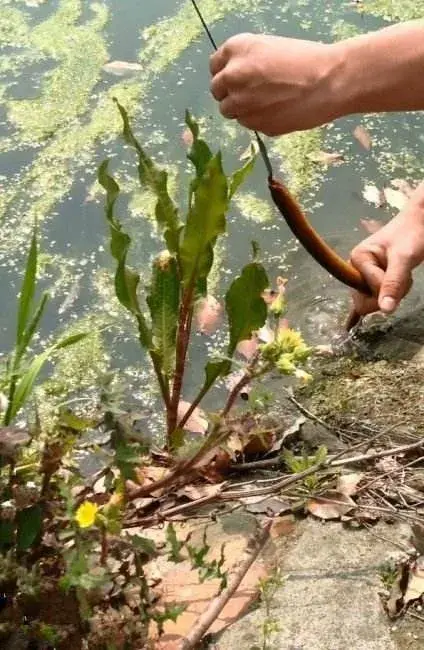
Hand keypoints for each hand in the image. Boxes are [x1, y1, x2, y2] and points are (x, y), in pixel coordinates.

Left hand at [210, 33, 342, 135]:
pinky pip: (249, 124)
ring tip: (267, 102)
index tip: (235, 77)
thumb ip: (246, 62)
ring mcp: (241, 104)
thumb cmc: (306, 59)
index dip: (225, 72)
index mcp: (237, 50)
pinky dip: (258, 120)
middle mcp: (233, 76)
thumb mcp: (269, 48)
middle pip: (217, 91)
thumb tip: (234, 79)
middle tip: (252, 92)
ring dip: (242, 109)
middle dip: (230, 92)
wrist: (329, 82)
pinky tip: (278, 111)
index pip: (214, 65)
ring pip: (230, 111)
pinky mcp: (255, 124)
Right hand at [350, 198, 423, 315]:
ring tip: (402, 274)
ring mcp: (363, 275)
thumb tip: (385, 310)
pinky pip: (362, 300)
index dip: (386, 287)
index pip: (367, 291)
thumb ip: (393, 283)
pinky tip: (349, 327)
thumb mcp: (404, 258)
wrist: (420, 223)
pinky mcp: (371, 280)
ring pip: (374, 301)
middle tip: (402, 275)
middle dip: (388, 293)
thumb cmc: (412, 235)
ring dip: (393, 293)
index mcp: (357, 259)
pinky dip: (358, 314)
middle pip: (365, 300)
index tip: (399, 270)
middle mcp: (355, 268)